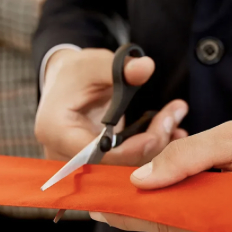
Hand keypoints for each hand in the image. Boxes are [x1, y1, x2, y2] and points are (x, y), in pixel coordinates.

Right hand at [36, 48, 188, 164]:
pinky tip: (172, 132)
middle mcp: (66, 155)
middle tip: (173, 118)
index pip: (96, 153)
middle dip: (150, 145)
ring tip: (175, 120)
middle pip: (114, 164)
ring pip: (126, 167)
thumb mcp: (93, 64)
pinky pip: (129, 164)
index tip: (157, 133)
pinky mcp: (101, 164)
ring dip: (156, 147)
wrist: (67, 85)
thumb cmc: (75, 74)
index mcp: (57, 132)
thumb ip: (118, 68)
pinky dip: (152, 150)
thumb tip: (145, 67)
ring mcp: (83, 164)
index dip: (130, 149)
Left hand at [91, 120, 231, 231]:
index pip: (162, 220)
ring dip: (189, 215)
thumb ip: (185, 158)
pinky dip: (207, 228)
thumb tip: (141, 180)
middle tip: (179, 169)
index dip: (127, 211)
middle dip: (168, 202)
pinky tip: (228, 203)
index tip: (96, 204)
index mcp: (231, 223)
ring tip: (219, 183)